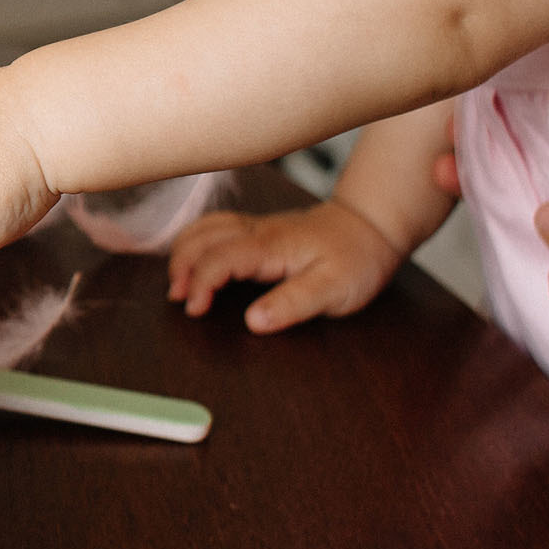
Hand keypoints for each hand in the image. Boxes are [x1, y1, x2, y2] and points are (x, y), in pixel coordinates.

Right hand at [165, 201, 402, 331]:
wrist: (371, 227)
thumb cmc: (356, 259)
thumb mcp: (334, 289)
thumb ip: (292, 304)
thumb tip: (253, 321)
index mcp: (271, 246)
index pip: (219, 258)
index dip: (200, 284)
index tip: (195, 310)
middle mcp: (257, 231)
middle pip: (201, 237)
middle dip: (181, 266)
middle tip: (178, 298)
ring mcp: (256, 226)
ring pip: (204, 227)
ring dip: (183, 251)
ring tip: (178, 282)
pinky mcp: (258, 229)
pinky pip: (215, 226)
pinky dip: (196, 241)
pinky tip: (195, 258)